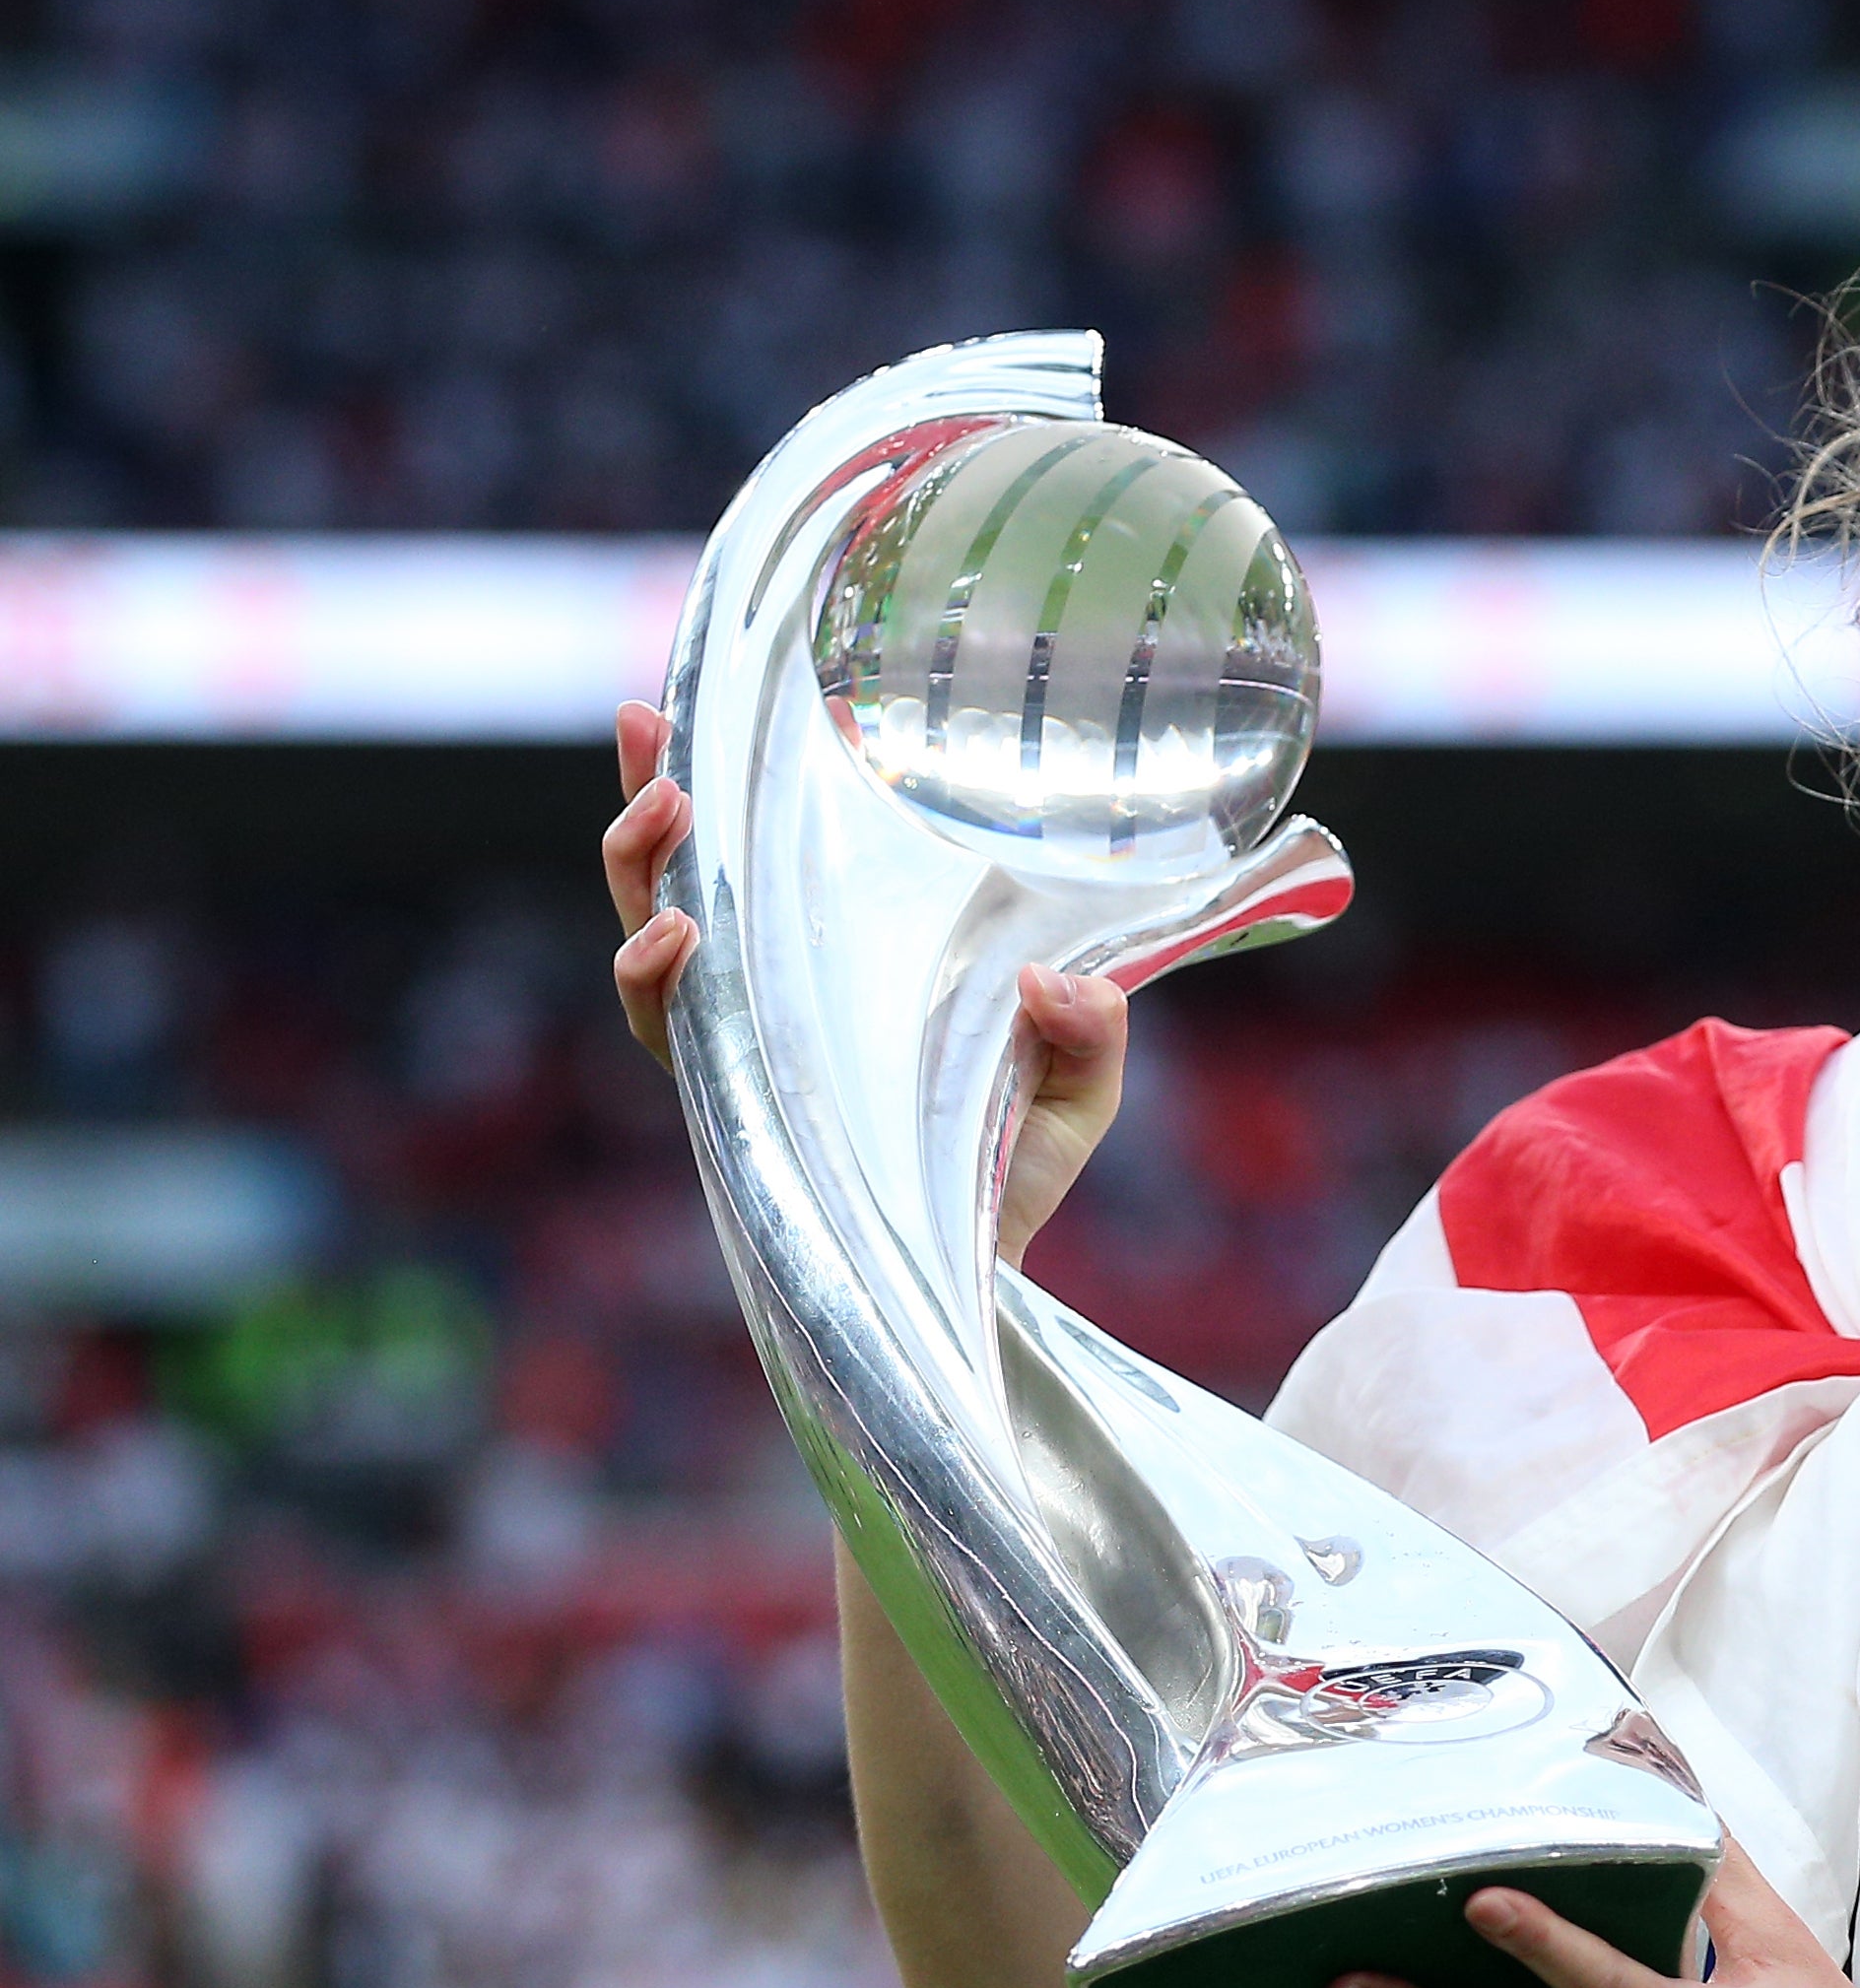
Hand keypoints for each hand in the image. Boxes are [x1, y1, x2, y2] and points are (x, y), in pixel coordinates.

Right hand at [598, 701, 1127, 1267]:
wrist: (983, 1276)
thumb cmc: (1017, 1167)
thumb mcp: (1079, 1084)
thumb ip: (1089, 1027)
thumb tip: (1050, 980)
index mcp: (838, 960)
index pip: (755, 858)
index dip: (700, 785)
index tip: (667, 711)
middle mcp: (774, 994)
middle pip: (677, 882)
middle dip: (645, 807)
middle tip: (656, 746)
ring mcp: (746, 1046)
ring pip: (651, 941)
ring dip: (642, 872)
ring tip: (663, 814)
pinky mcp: (734, 1106)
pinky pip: (670, 1038)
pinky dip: (656, 984)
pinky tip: (675, 941)